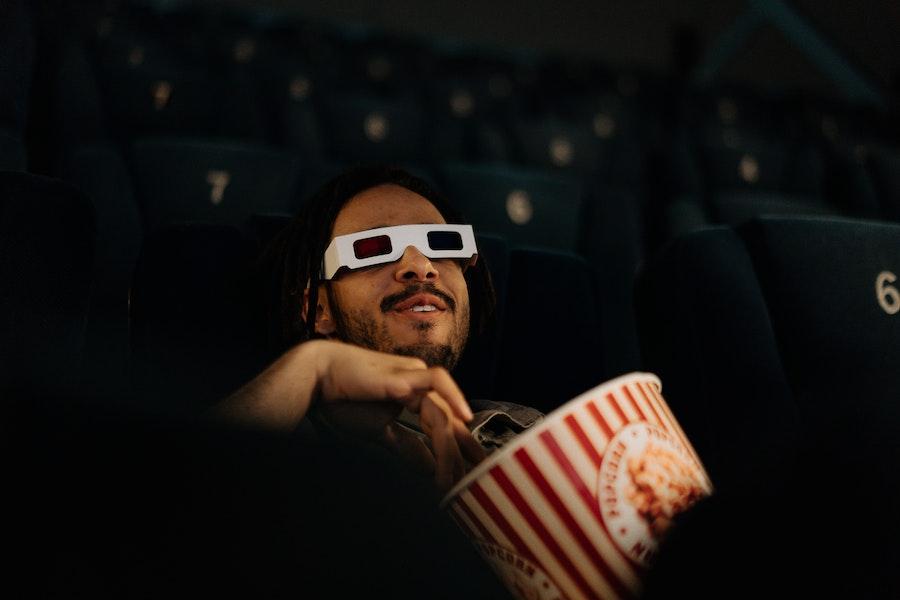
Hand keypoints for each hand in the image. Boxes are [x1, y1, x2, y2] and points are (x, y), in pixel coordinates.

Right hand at [313, 341, 485, 491]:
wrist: (315, 380)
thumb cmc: (341, 401)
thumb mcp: (379, 434)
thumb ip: (405, 447)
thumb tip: (428, 469)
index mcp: (413, 396)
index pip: (446, 424)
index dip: (462, 448)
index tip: (474, 472)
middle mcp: (419, 385)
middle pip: (450, 420)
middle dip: (463, 453)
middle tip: (472, 481)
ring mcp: (413, 377)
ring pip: (443, 412)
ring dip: (449, 446)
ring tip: (450, 475)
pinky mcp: (404, 374)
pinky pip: (437, 382)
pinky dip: (453, 397)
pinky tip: (464, 418)